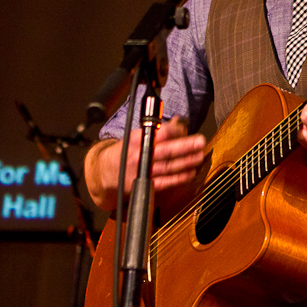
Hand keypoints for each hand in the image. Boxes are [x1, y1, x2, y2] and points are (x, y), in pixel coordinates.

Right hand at [85, 116, 205, 210]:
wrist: (105, 172)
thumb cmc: (125, 151)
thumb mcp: (138, 136)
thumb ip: (159, 130)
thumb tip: (180, 122)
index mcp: (138, 139)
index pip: (160, 133)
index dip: (175, 130)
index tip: (186, 128)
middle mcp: (140, 155)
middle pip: (166, 150)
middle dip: (185, 146)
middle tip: (200, 141)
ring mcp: (143, 171)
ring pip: (168, 166)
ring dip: (186, 162)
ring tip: (200, 156)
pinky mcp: (145, 184)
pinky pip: (165, 182)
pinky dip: (179, 178)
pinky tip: (190, 173)